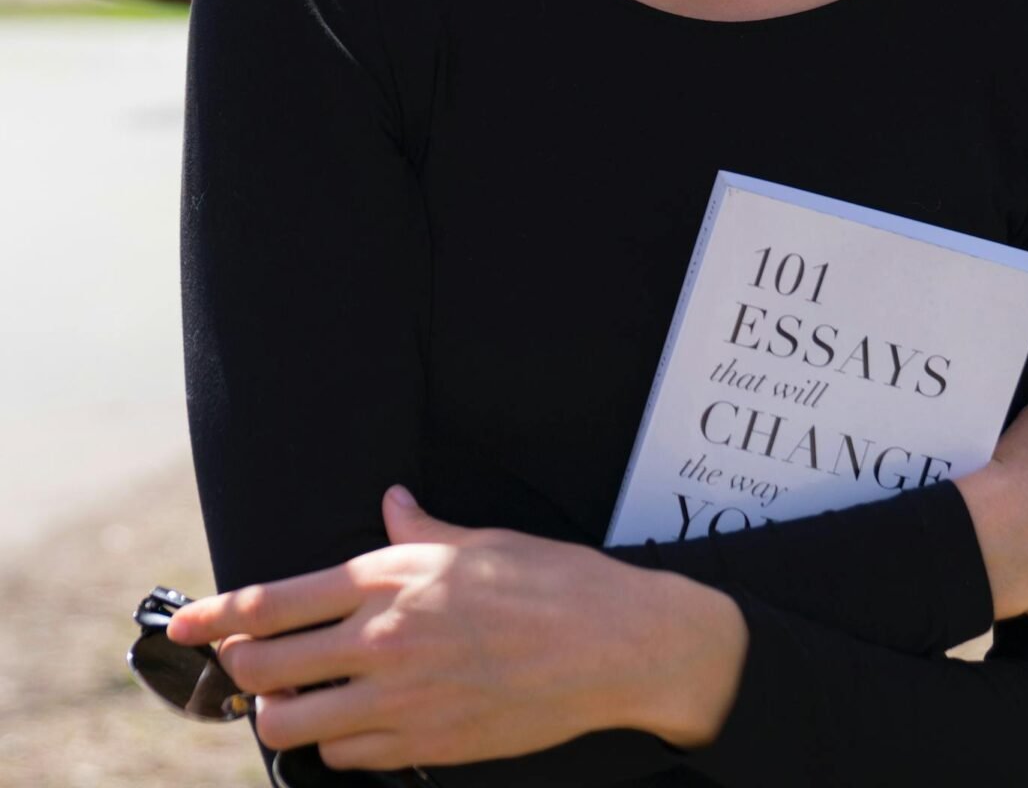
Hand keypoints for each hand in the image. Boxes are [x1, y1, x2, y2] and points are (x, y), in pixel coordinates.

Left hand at [164, 486, 667, 770]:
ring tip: (291, 701)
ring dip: (281, 714)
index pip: (273, 602)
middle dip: (240, 669)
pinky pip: (346, 758)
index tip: (183, 624)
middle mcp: (383, 638)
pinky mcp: (424, 745)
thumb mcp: (478, 540)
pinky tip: (350, 726)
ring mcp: (401, 699)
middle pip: (265, 668)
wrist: (610, 645)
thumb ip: (418, 529)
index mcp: (390, 577)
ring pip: (293, 725)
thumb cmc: (550, 581)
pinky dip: (334, 745)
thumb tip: (391, 502)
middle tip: (245, 665)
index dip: (215, 616)